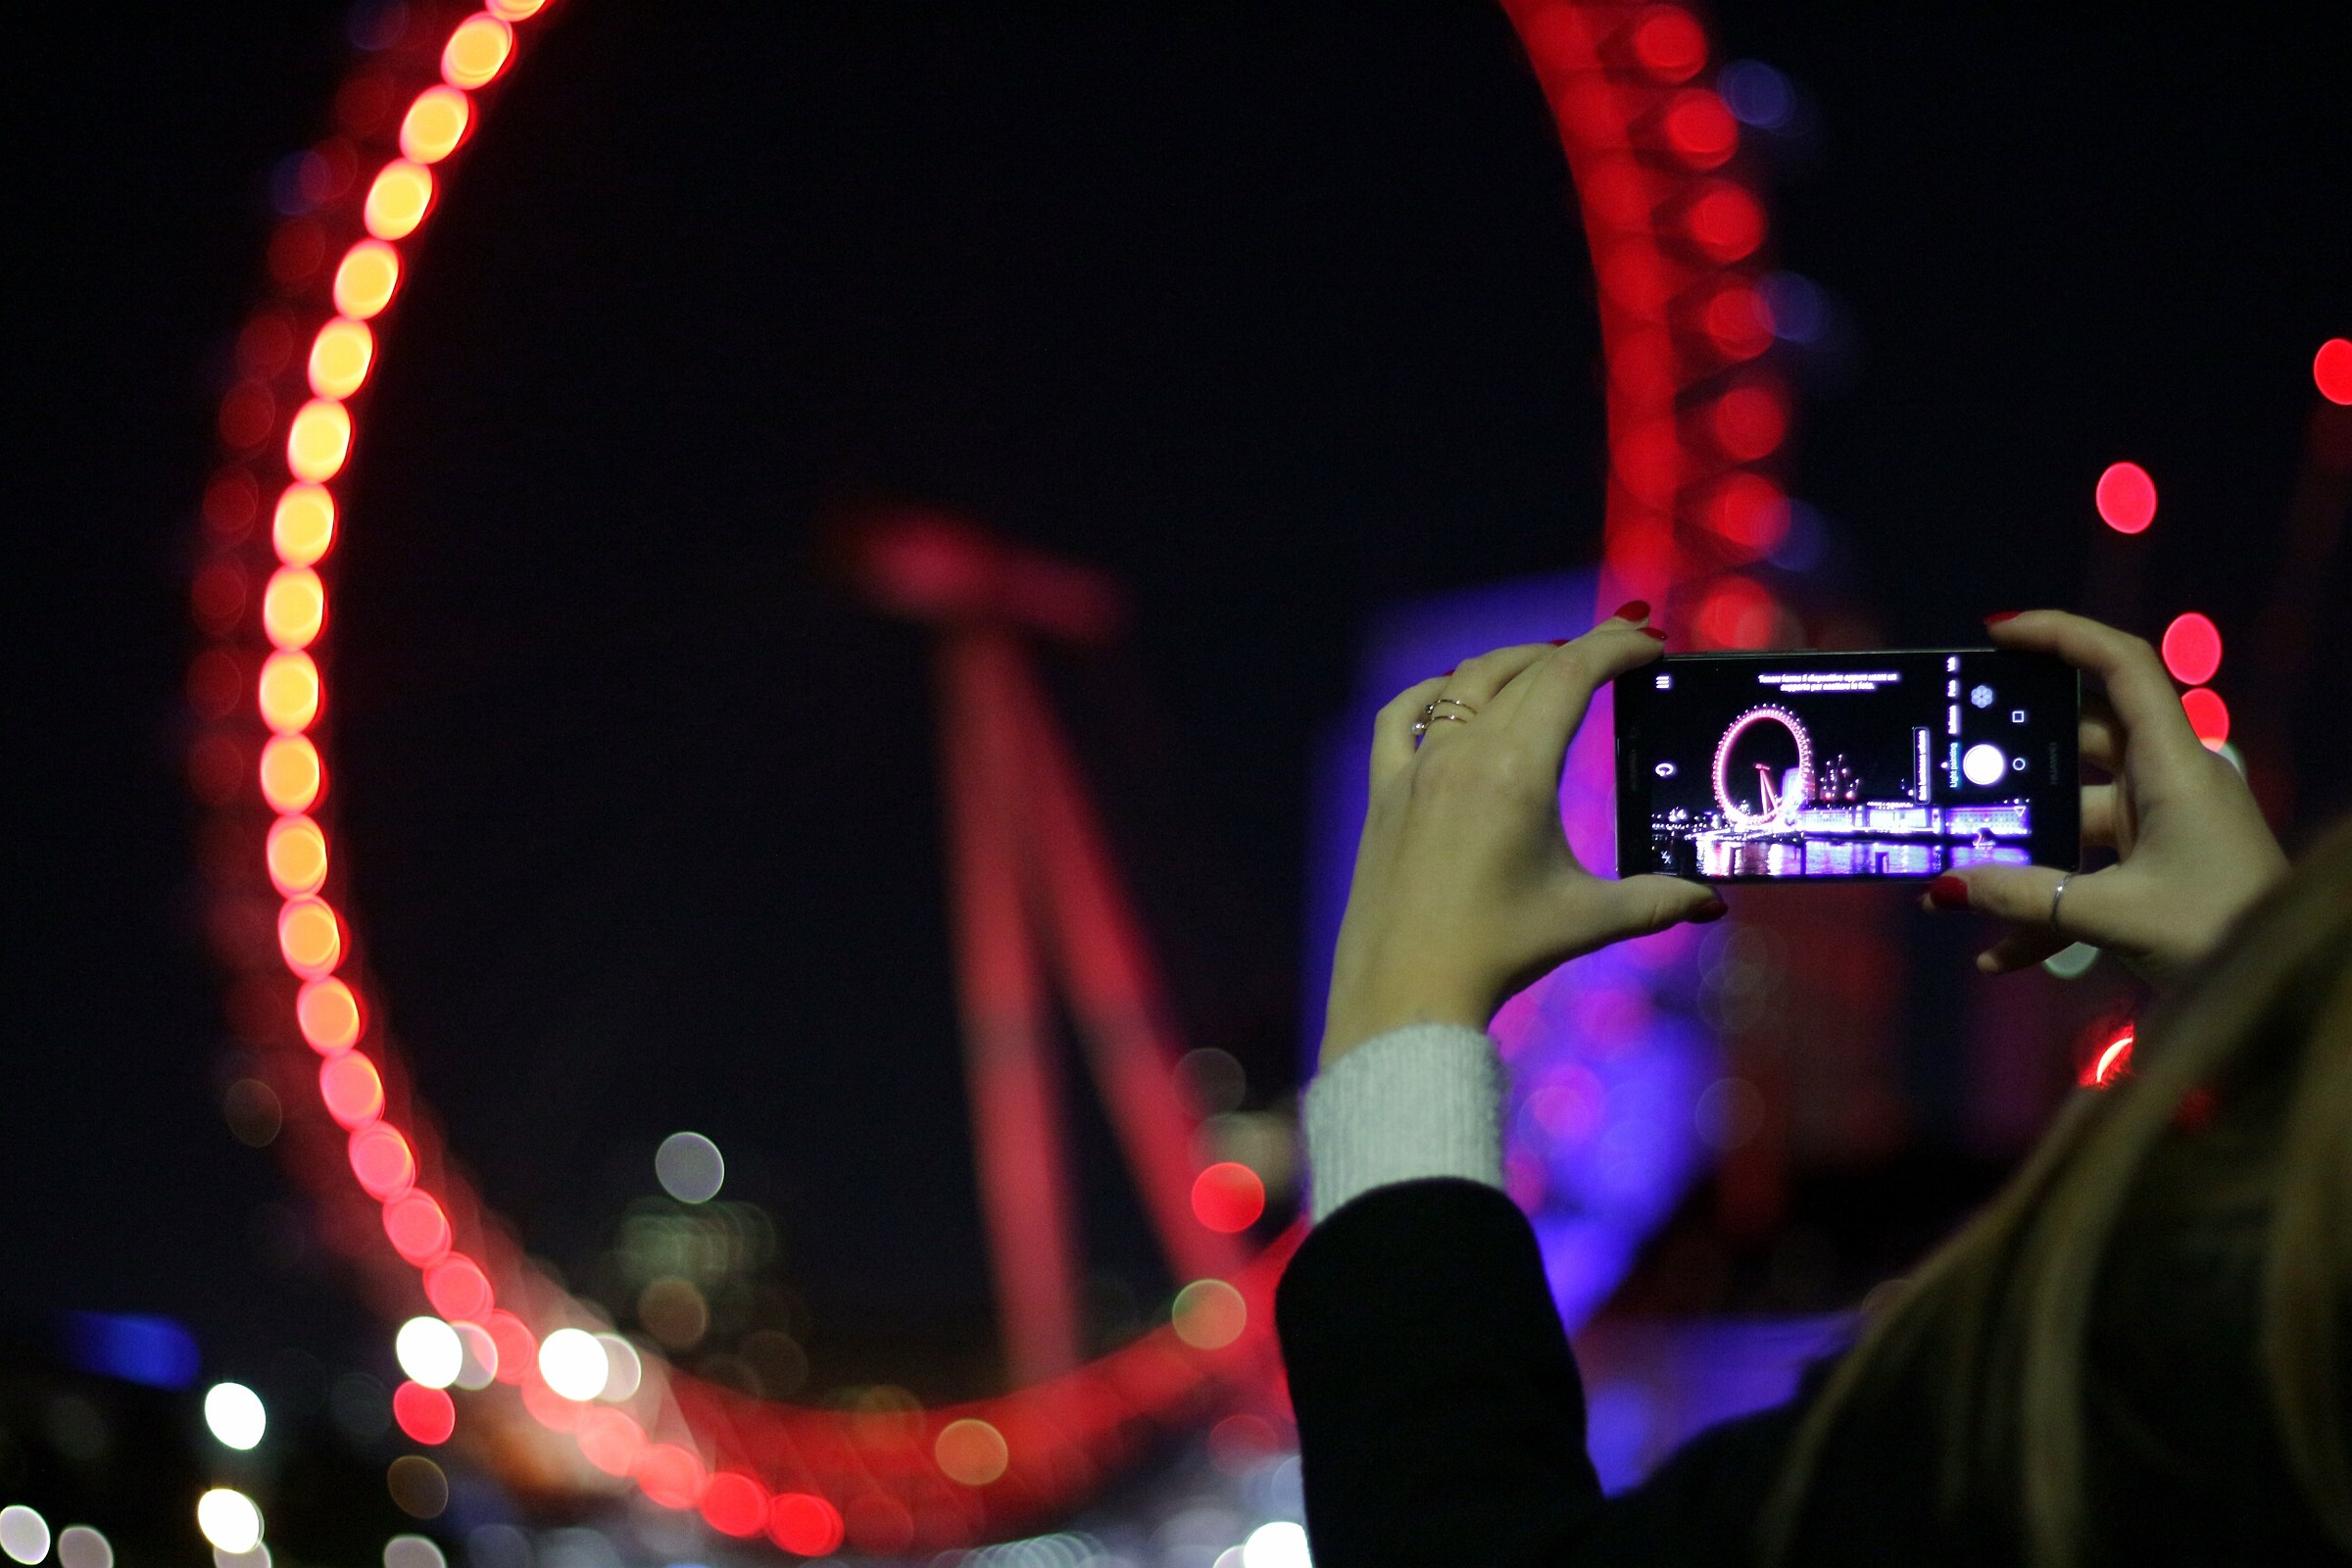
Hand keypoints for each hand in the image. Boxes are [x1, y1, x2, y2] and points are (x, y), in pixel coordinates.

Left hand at [1320, 609, 1724, 1064]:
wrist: (1406, 991)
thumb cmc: (1498, 953)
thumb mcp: (1586, 920)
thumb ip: (1656, 900)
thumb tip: (1713, 901)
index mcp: (1516, 770)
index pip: (1571, 676)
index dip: (1615, 647)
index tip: (1649, 641)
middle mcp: (1462, 754)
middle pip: (1525, 671)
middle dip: (1579, 650)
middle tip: (1620, 647)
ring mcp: (1416, 768)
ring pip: (1465, 684)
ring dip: (1514, 663)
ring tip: (1550, 662)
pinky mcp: (1383, 792)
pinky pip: (1400, 719)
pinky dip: (1431, 693)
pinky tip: (1449, 692)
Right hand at [1924, 609, 2285, 985]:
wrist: (2281, 984)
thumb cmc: (2218, 929)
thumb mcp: (2114, 914)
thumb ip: (2025, 897)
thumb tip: (1945, 887)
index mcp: (2172, 764)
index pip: (2122, 666)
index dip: (2062, 634)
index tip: (1997, 634)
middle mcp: (2166, 780)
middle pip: (2081, 737)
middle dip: (2015, 752)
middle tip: (1950, 756)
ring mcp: (2161, 823)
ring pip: (2074, 814)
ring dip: (2022, 848)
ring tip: (1957, 876)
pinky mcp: (2157, 865)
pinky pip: (2088, 869)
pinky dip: (2046, 904)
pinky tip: (1998, 954)